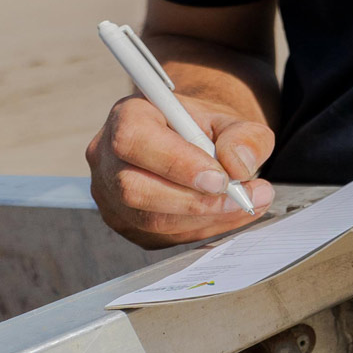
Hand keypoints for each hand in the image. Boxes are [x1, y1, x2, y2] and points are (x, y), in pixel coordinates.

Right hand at [87, 93, 276, 248]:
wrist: (193, 141)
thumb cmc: (206, 128)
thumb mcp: (232, 119)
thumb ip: (245, 136)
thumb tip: (239, 167)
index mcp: (127, 116)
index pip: (135, 141)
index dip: (176, 164)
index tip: (219, 178)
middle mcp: (107, 157)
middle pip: (134, 189)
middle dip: (194, 201)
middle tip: (241, 197)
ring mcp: (109, 195)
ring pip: (149, 220)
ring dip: (204, 218)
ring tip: (246, 203)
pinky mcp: (124, 223)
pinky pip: (160, 236)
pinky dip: (201, 228)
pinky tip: (227, 214)